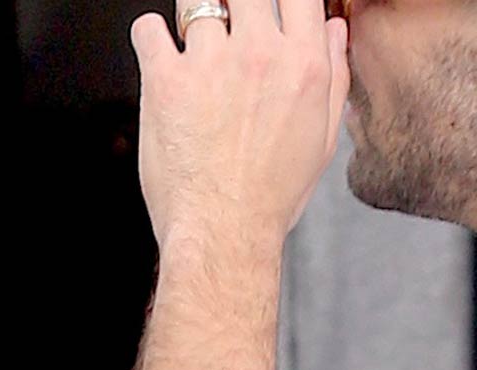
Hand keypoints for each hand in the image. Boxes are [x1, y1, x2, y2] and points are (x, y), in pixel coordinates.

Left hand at [132, 0, 350, 248]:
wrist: (222, 235)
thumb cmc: (268, 199)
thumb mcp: (321, 139)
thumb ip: (332, 75)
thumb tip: (333, 28)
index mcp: (302, 63)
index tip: (262, 9)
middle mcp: (259, 54)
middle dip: (233, 3)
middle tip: (225, 24)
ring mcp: (210, 64)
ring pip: (196, 0)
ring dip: (192, 19)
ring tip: (191, 47)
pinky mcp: (166, 82)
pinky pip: (148, 29)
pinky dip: (149, 36)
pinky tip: (158, 53)